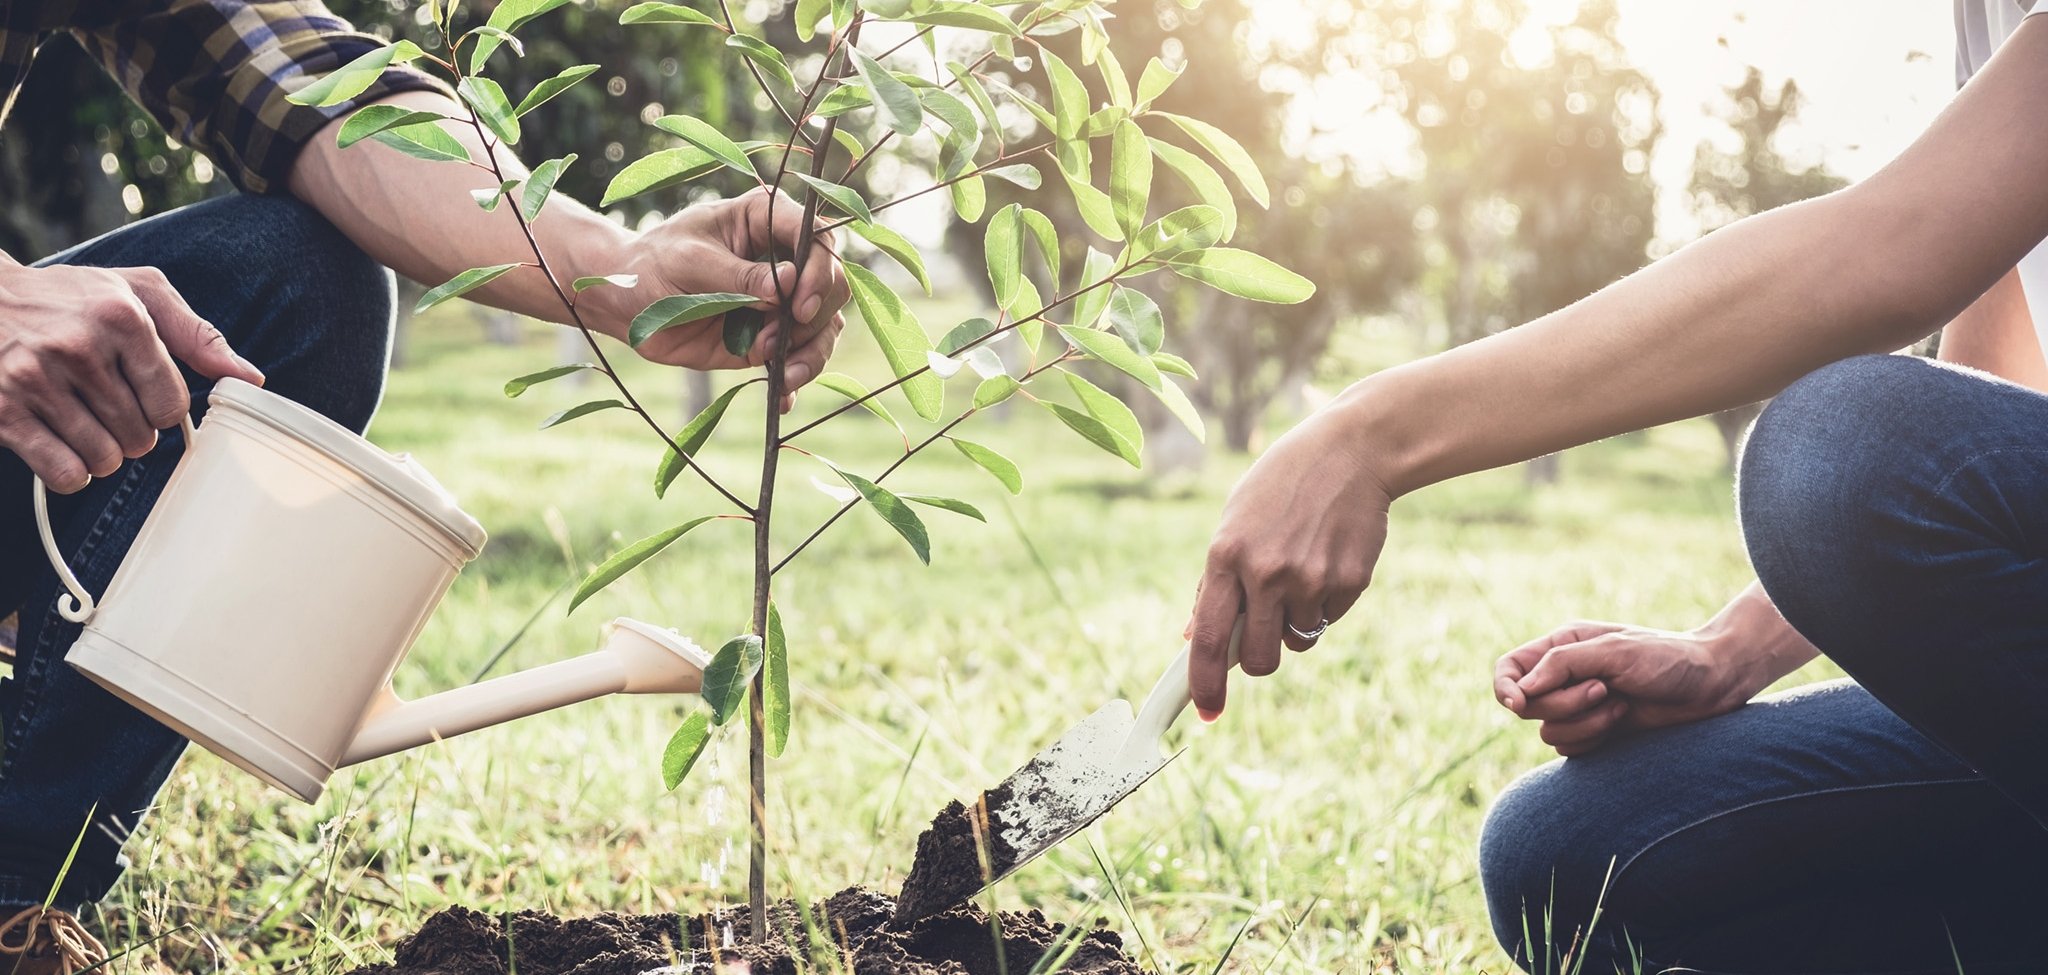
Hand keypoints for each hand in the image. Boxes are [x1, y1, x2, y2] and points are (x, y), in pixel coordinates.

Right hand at [0, 259, 262, 492]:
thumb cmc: (70, 297)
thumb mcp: (137, 293)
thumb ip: (197, 334)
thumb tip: (250, 378)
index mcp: (120, 317)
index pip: (172, 403)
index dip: (164, 409)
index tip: (146, 396)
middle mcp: (77, 347)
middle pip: (141, 437)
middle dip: (134, 433)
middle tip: (110, 408)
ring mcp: (34, 380)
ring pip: (105, 459)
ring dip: (103, 454)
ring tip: (87, 423)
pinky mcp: (3, 411)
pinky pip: (64, 473)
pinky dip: (72, 472)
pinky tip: (63, 444)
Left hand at [584, 187, 849, 408]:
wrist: (627, 302)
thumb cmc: (653, 264)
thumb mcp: (690, 262)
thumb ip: (738, 276)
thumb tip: (787, 284)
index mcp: (766, 219)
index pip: (817, 238)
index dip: (820, 271)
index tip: (799, 305)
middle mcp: (784, 257)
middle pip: (833, 284)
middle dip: (816, 315)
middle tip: (781, 336)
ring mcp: (781, 300)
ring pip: (825, 324)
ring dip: (813, 352)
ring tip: (786, 375)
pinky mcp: (771, 336)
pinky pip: (800, 357)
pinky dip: (796, 379)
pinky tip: (783, 397)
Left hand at [1189, 394, 1390, 719]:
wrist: (1351, 451)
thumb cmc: (1282, 486)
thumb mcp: (1236, 521)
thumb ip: (1214, 580)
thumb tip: (1193, 635)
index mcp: (1226, 555)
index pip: (1209, 638)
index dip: (1205, 684)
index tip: (1207, 712)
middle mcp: (1266, 573)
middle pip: (1259, 659)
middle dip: (1260, 659)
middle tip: (1266, 633)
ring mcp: (1310, 579)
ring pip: (1298, 640)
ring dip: (1297, 622)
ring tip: (1302, 569)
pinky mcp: (1349, 581)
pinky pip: (1330, 618)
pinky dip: (1327, 602)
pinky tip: (1329, 557)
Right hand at [1493, 621, 1760, 755]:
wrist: (1711, 684)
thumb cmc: (1667, 658)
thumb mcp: (1614, 651)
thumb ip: (1562, 664)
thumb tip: (1521, 690)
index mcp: (1561, 647)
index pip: (1509, 669)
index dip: (1504, 688)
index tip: (1519, 703)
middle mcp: (1563, 677)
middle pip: (1526, 706)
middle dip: (1563, 704)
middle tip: (1602, 690)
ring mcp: (1578, 707)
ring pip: (1548, 731)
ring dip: (1585, 724)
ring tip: (1620, 706)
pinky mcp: (1595, 733)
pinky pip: (1569, 749)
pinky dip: (1594, 739)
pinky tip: (1623, 722)